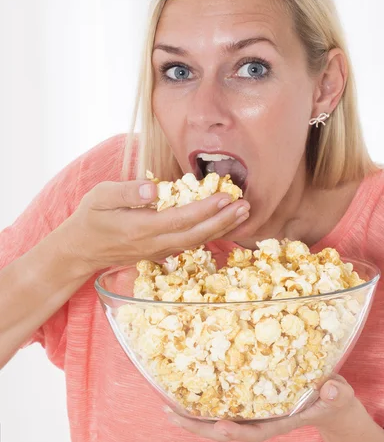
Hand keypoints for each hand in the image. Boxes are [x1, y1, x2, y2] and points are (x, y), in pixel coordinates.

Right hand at [56, 179, 249, 273]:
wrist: (81, 250)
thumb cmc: (90, 217)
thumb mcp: (100, 196)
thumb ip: (126, 192)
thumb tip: (154, 189)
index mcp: (140, 228)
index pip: (179, 219)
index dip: (205, 210)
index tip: (225, 197)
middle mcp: (153, 243)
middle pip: (195, 235)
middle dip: (222, 221)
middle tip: (245, 205)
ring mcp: (159, 251)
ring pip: (196, 242)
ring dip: (221, 229)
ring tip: (242, 213)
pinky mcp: (161, 252)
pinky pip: (190, 244)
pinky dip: (210, 234)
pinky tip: (225, 224)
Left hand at [165, 375, 363, 441]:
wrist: (330, 400)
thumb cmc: (334, 398)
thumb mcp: (340, 395)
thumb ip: (337, 394)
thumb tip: (332, 388)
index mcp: (284, 421)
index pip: (259, 432)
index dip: (239, 431)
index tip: (221, 426)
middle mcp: (264, 420)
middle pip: (229, 431)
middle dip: (201, 428)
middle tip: (173, 416)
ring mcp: (256, 412)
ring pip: (222, 421)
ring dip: (195, 419)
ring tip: (168, 409)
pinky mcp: (252, 401)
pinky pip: (225, 405)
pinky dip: (205, 404)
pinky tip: (186, 395)